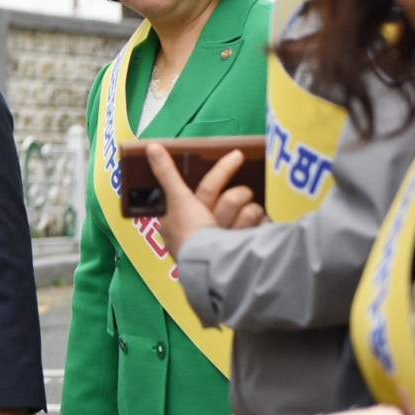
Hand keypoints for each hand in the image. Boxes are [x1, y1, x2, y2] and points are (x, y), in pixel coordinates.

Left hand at [149, 143, 262, 258]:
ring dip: (245, 216)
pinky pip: (264, 224)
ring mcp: (232, 236)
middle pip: (233, 197)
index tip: (236, 155)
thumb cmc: (189, 233)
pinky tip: (252, 234)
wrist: (215, 267)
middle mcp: (210, 225)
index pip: (211, 185)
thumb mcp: (177, 200)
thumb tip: (151, 147)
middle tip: (241, 200)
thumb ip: (166, 174)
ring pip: (249, 209)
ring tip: (235, 231)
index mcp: (191, 213)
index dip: (223, 170)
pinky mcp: (252, 244)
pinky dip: (259, 227)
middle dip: (236, 197)